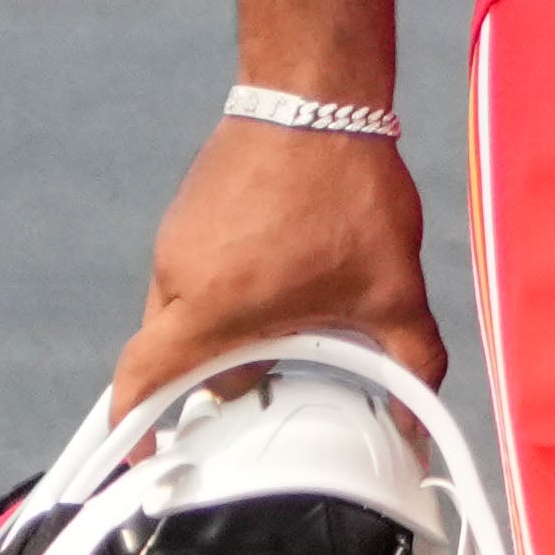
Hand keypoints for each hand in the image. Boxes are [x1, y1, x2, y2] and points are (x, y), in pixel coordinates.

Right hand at [111, 113, 440, 414]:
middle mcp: (178, 276)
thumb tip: (417, 418)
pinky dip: (226, 293)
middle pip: (175, 352)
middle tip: (267, 382)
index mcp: (211, 307)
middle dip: (216, 376)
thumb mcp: (394, 291)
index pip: (145, 379)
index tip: (143, 452)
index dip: (136, 425)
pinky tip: (281, 280)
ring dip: (226, 331)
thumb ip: (411, 363)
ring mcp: (176, 240)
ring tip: (288, 325)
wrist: (318, 102)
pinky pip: (193, 273)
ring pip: (186, 312)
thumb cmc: (348, 195)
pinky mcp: (187, 214)